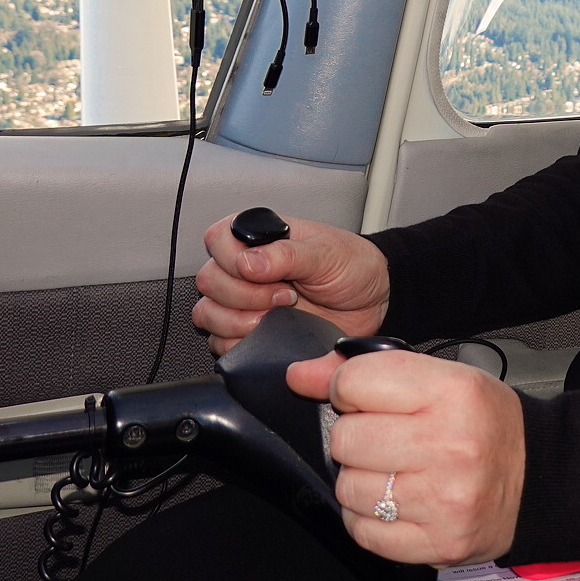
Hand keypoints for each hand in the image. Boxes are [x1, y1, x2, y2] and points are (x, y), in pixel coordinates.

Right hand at [192, 213, 389, 352]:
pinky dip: (239, 343)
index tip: (268, 274)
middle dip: (244, 295)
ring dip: (240, 321)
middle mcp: (244, 267)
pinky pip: (219, 342)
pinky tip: (269, 334)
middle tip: (284, 296)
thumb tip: (248, 262)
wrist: (372, 300)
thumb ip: (287, 254)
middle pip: (209, 281)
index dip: (234, 261)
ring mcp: (243, 301)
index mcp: (257, 237)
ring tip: (278, 316)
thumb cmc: (352, 266)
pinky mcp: (247, 331)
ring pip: (207, 314)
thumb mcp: (325, 253)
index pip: (216, 241)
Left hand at [291, 350, 524, 565]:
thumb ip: (366, 371)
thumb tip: (301, 375)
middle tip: (385, 438)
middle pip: (346, 440)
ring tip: (394, 471)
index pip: (356, 382)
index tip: (364, 398)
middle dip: (355, 437)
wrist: (536, 476)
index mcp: (452, 392)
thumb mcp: (438, 377)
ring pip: (349, 489)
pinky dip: (369, 518)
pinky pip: (364, 532)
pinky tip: (396, 502)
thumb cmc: (484, 422)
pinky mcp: (439, 543)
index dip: (350, 389)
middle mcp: (450, 445)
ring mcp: (444, 499)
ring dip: (361, 480)